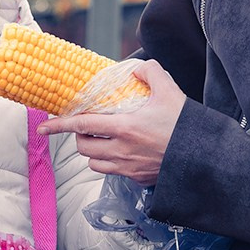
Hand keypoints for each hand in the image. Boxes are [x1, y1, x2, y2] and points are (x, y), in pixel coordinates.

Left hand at [37, 59, 185, 186]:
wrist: (205, 159)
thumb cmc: (186, 126)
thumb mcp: (170, 90)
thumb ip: (150, 72)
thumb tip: (134, 69)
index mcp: (124, 128)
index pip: (81, 126)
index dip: (58, 126)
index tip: (43, 126)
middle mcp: (121, 152)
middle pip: (83, 147)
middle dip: (80, 137)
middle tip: (89, 126)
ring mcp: (128, 168)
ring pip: (94, 163)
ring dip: (93, 152)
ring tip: (104, 140)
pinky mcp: (137, 179)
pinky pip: (112, 173)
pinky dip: (110, 163)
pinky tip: (122, 153)